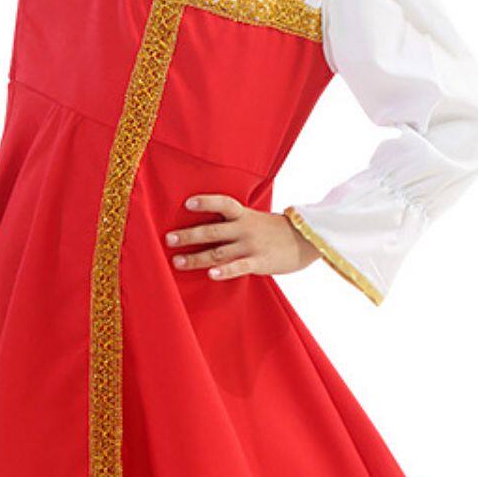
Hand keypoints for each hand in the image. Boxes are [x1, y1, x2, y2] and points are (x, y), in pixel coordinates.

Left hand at [164, 194, 321, 285]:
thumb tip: (209, 227)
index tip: (186, 203)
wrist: (308, 239)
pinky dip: (225, 271)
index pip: (223, 204)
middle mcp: (245, 229)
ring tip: (178, 261)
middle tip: (169, 239)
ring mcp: (252, 246)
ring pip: (219, 252)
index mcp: (244, 215)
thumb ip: (236, 222)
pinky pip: (239, 267)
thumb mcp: (257, 219)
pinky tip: (211, 274)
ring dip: (196, 257)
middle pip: (212, 231)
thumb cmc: (277, 231)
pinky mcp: (260, 262)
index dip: (205, 202)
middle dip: (189, 235)